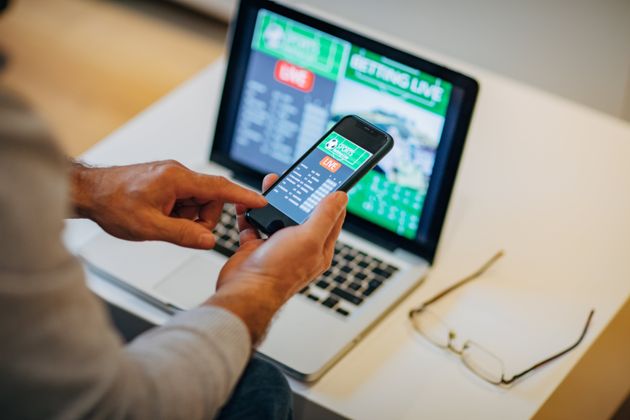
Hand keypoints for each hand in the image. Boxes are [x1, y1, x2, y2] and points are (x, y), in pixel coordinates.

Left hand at [70, 160, 265, 248]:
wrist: (88, 192)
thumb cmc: (112, 203)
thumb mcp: (150, 228)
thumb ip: (184, 234)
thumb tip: (209, 240)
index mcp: (177, 179)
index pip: (220, 187)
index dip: (243, 196)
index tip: (260, 201)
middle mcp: (177, 173)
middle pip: (210, 198)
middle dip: (202, 218)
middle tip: (181, 230)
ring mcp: (171, 177)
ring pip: (197, 201)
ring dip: (187, 217)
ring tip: (162, 223)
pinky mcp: (165, 182)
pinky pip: (184, 200)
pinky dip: (178, 213)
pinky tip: (159, 218)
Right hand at [207, 174, 346, 343]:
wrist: (245, 291)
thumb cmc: (279, 271)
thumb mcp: (309, 238)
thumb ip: (325, 216)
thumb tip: (341, 197)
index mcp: (319, 248)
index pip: (332, 217)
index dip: (331, 197)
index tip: (328, 179)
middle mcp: (300, 248)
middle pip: (302, 213)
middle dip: (297, 194)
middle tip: (293, 177)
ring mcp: (277, 248)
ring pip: (277, 216)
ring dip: (272, 200)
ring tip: (269, 185)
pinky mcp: (257, 248)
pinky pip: (254, 224)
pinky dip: (250, 212)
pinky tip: (247, 203)